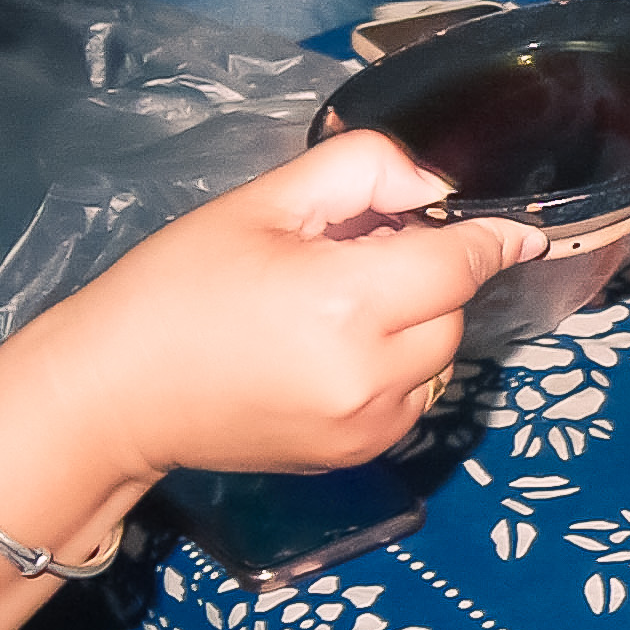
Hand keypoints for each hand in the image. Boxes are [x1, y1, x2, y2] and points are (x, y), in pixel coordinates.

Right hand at [0, 130, 534, 491]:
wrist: (114, 396)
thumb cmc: (176, 287)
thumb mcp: (262, 204)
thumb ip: (361, 172)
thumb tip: (434, 181)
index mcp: (348, 302)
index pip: (462, 262)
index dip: (491, 237)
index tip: (515, 226)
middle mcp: (371, 373)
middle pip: (452, 308)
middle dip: (429, 275)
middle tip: (359, 255)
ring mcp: (368, 425)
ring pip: (439, 356)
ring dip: (415, 324)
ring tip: (339, 306)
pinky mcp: (357, 457)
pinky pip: (413, 396)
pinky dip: (396, 368)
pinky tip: (332, 352)